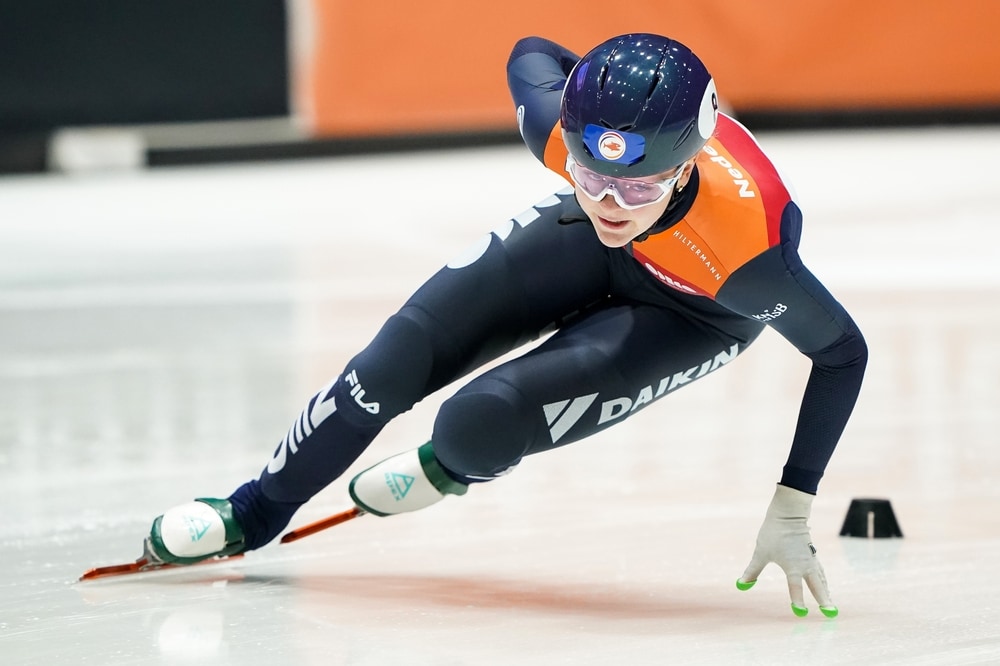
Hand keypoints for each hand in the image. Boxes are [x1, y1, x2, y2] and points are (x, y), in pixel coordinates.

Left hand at [736, 484, 837, 617]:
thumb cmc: (773, 533)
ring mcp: (810, 559)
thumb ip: (752, 571)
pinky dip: (823, 578)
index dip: (798, 602)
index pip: (796, 588)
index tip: (800, 614)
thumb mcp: (760, 553)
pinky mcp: (811, 553)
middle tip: (831, 613)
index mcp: (793, 567)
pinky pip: (820, 569)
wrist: (788, 514)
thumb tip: (741, 584)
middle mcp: (805, 565)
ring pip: (821, 578)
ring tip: (829, 601)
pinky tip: (823, 581)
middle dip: (824, 600)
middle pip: (817, 586)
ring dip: (825, 590)